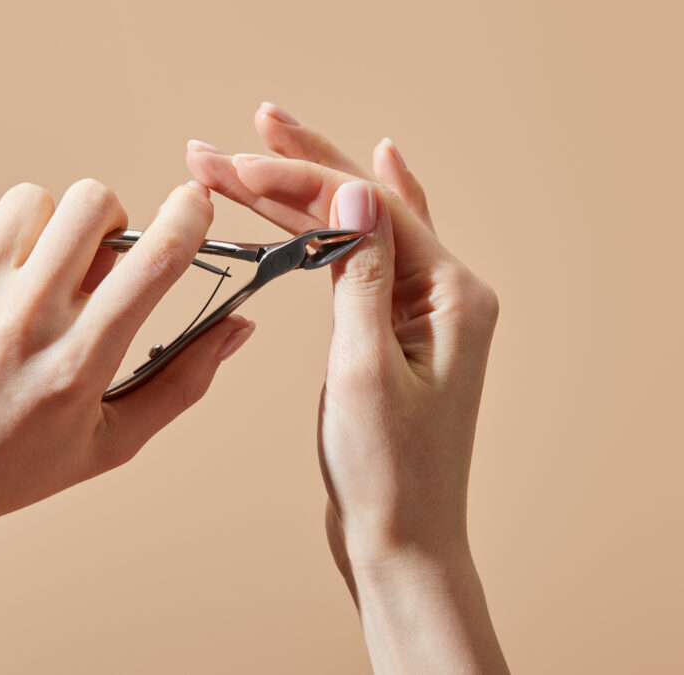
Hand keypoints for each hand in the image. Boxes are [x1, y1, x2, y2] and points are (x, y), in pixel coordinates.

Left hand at [0, 179, 254, 672]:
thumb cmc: (12, 472)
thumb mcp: (110, 444)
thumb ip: (182, 383)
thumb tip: (238, 327)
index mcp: (78, 363)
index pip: (154, 261)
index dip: (188, 216)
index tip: (194, 201)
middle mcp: (19, 322)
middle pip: (88, 203)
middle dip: (107, 219)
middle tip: (94, 257)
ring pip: (28, 204)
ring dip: (46, 233)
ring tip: (31, 281)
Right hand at [186, 103, 506, 672]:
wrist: (400, 543)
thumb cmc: (387, 474)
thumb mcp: (365, 370)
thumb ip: (360, 275)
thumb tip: (357, 186)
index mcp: (452, 296)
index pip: (368, 209)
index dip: (299, 178)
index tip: (238, 157)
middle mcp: (445, 294)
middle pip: (363, 210)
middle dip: (293, 174)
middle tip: (231, 140)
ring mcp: (421, 314)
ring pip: (355, 234)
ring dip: (299, 199)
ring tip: (245, 160)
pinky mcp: (395, 334)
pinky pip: (363, 262)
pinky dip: (339, 225)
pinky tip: (364, 173)